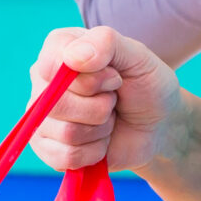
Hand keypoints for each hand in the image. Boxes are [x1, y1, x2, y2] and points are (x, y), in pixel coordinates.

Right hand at [27, 26, 180, 173]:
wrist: (158, 126)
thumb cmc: (146, 86)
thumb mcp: (138, 56)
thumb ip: (106, 43)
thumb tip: (72, 58)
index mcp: (59, 49)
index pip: (54, 64)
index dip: (91, 78)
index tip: (115, 76)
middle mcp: (43, 82)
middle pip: (57, 104)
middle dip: (100, 107)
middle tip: (113, 100)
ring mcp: (42, 118)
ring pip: (67, 133)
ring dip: (101, 129)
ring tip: (109, 119)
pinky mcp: (48, 149)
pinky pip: (66, 157)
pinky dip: (95, 152)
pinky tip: (102, 140)